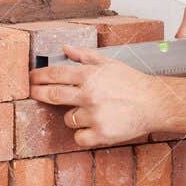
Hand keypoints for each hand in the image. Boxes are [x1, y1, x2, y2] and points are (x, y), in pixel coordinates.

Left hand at [29, 46, 162, 145]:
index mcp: (89, 75)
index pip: (55, 74)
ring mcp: (94, 115)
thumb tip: (64, 48)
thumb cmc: (133, 83)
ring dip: (72, 116)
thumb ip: (84, 56)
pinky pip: (79, 137)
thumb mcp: (109, 63)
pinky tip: (92, 128)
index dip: (38, 76)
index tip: (30, 79)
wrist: (154, 104)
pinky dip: (82, 134)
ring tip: (88, 113)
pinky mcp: (101, 134)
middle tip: (32, 93)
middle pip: (52, 95)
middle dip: (37, 93)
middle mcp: (89, 95)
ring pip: (68, 119)